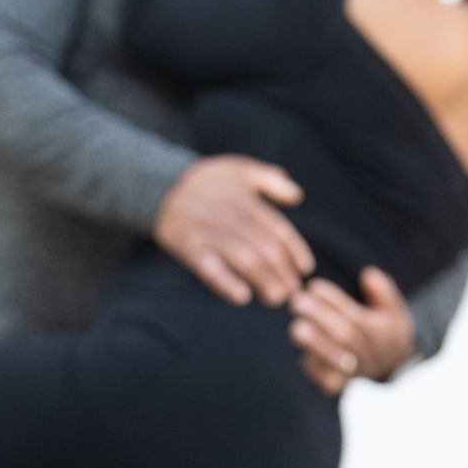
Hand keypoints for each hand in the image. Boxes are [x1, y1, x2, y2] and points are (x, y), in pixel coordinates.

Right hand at [153, 155, 310, 306]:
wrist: (161, 185)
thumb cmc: (208, 181)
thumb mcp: (241, 169)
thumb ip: (271, 180)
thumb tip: (297, 197)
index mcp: (247, 200)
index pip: (279, 229)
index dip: (296, 251)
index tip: (305, 269)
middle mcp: (231, 217)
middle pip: (266, 248)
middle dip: (283, 273)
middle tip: (294, 294)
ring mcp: (210, 233)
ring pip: (244, 259)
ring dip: (263, 280)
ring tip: (276, 299)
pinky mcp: (190, 248)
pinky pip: (210, 268)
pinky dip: (226, 283)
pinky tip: (242, 298)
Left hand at [288, 265, 416, 395]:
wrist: (387, 365)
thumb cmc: (384, 329)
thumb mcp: (393, 308)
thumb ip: (383, 291)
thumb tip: (368, 274)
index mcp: (384, 333)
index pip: (357, 315)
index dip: (334, 301)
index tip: (314, 286)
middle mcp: (371, 354)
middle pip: (345, 335)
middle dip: (320, 317)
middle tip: (297, 301)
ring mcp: (355, 372)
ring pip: (335, 359)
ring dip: (315, 342)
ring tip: (296, 326)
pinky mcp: (338, 385)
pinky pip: (327, 380)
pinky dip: (313, 366)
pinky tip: (299, 352)